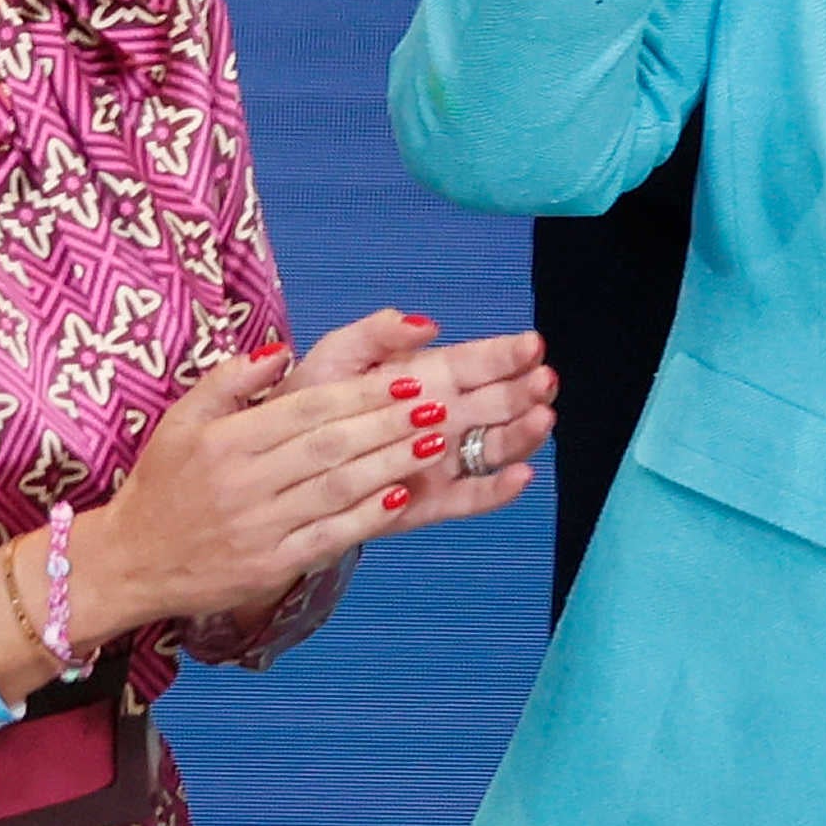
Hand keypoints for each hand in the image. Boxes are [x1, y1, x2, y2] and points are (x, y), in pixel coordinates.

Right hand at [77, 338, 449, 632]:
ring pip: (336, 488)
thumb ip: (228, 381)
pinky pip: (326, 537)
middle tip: (438, 403)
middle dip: (390, 422)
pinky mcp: (268, 566)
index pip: (306, 408)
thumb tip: (280, 351)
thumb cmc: (161, 486)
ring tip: (434, 441)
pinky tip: (399, 496)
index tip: (406, 377)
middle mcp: (242, 481)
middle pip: (330, 445)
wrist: (130, 562)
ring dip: (391, 464)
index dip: (361, 392)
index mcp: (224, 440)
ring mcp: (258, 527)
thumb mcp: (180, 421)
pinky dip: (365, 517)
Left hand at [298, 309, 557, 539]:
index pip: (477, 363)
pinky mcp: (431, 502)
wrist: (281, 462)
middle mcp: (444, 419)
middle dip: (524, 391)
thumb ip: (378, 333)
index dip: (506, 354)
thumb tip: (427, 323)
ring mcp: (441, 462)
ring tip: (541, 419)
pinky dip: (497, 491)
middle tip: (544, 381)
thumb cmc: (310, 403)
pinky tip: (521, 477)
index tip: (532, 345)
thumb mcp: (338, 356)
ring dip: (522, 435)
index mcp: (427, 378)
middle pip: (497, 404)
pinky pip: (471, 498)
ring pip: (494, 448)